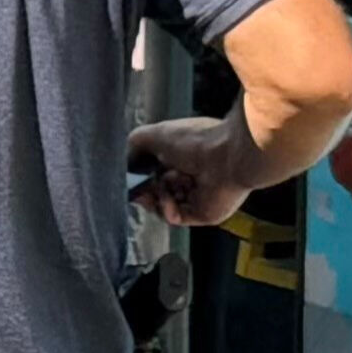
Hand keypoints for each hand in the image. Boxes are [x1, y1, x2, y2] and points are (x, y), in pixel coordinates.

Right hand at [128, 113, 264, 228]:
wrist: (228, 156)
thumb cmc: (196, 141)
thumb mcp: (154, 134)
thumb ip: (133, 145)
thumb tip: (123, 164)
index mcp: (184, 156)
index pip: (156, 171)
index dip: (141, 174)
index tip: (131, 176)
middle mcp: (192, 176)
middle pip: (158, 190)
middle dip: (145, 189)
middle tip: (139, 187)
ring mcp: (199, 197)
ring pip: (164, 206)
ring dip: (156, 198)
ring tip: (158, 188)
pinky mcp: (204, 214)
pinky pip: (177, 218)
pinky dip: (167, 210)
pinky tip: (168, 198)